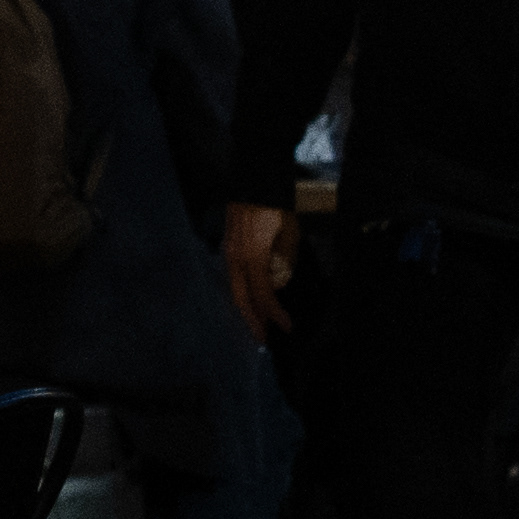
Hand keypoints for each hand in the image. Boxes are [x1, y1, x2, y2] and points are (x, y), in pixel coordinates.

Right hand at [221, 203, 296, 340]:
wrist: (256, 181)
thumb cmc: (276, 207)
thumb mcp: (290, 234)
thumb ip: (284, 260)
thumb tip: (277, 281)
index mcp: (253, 258)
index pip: (264, 295)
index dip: (274, 314)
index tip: (287, 327)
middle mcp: (236, 259)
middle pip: (241, 298)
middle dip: (252, 320)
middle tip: (262, 338)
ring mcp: (229, 252)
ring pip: (234, 288)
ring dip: (246, 307)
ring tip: (256, 321)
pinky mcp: (228, 246)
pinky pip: (234, 276)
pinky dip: (242, 291)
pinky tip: (249, 297)